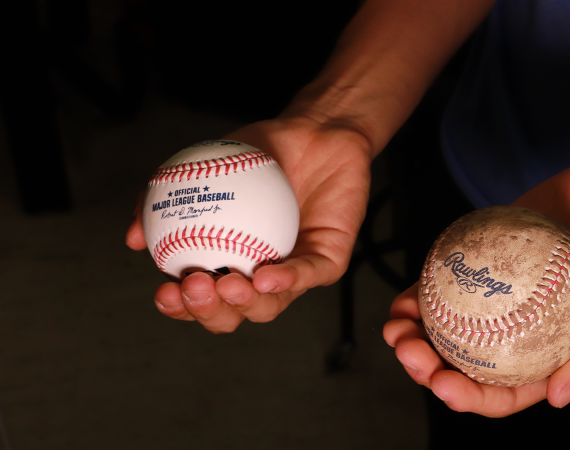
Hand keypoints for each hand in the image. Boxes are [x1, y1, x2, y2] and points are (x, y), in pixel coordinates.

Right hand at [127, 115, 372, 332]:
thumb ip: (167, 197)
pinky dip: (286, 280)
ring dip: (245, 303)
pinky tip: (265, 275)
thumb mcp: (205, 166)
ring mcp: (295, 273)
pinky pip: (307, 276)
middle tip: (194, 288)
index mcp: (229, 264)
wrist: (316, 131)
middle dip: (208, 312)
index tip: (163, 292)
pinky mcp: (328, 263)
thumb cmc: (260, 153)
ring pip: (269, 306)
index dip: (180, 307)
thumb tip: (132, 238)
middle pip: (232, 315)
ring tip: (226, 285)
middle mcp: (260, 277)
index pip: (200, 300)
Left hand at [383, 153, 569, 416]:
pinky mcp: (484, 261)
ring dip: (415, 333)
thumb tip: (558, 397)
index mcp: (549, 357)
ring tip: (395, 326)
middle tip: (408, 351)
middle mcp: (518, 333)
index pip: (503, 393)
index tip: (442, 385)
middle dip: (428, 368)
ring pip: (447, 326)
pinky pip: (448, 280)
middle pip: (464, 363)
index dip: (468, 398)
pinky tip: (406, 293)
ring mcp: (497, 298)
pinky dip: (424, 290)